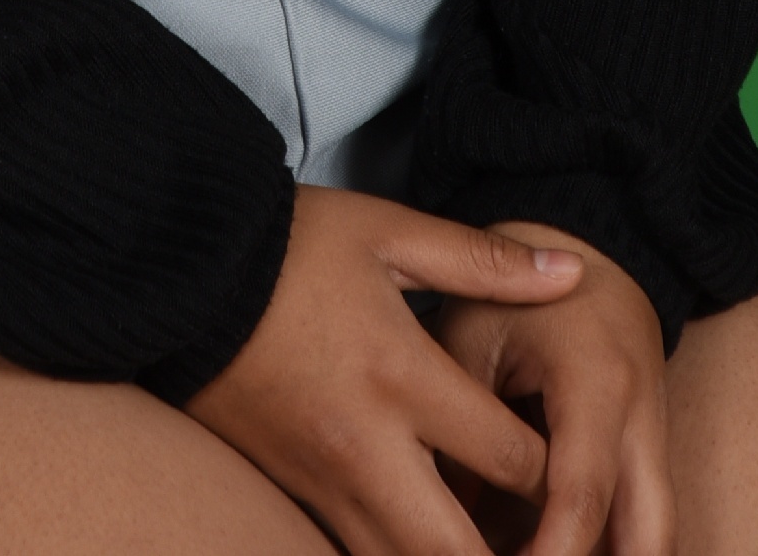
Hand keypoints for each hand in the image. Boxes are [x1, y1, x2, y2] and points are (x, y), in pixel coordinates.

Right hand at [184, 185, 586, 555]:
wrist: (179, 272)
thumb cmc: (291, 245)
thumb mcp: (388, 232)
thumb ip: (483, 262)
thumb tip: (571, 274)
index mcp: (402, 376)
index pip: (509, 458)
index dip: (558, 473)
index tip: (578, 463)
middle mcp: (369, 447)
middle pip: (460, 551)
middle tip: (548, 540)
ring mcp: (328, 483)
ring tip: (493, 545)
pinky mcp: (295, 496)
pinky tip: (431, 542)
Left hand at [433, 220, 669, 555]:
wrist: (589, 248)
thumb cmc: (515, 292)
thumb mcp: (472, 339)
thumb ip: (460, 426)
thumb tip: (440, 520)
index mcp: (596, 382)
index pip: (583, 495)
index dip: (550, 555)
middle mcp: (642, 419)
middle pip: (649, 536)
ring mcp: (655, 439)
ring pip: (658, 535)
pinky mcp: (649, 454)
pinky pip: (647, 522)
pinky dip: (615, 550)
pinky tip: (555, 550)